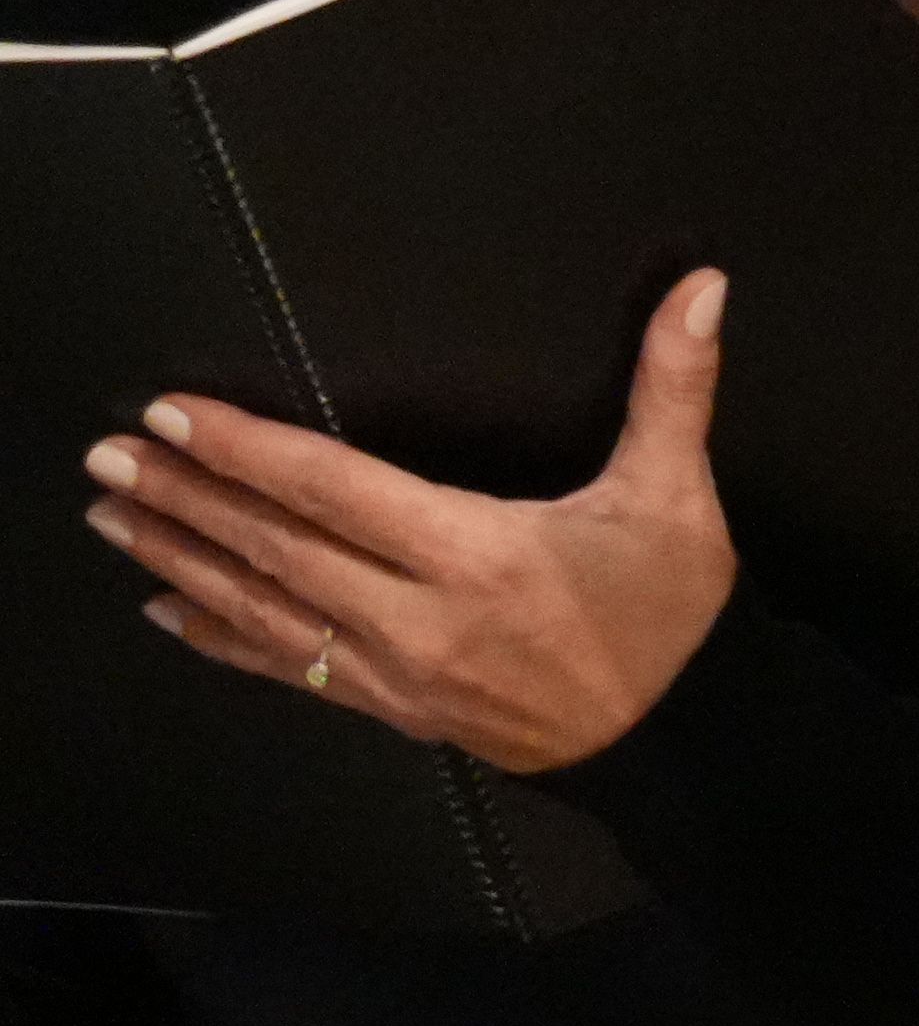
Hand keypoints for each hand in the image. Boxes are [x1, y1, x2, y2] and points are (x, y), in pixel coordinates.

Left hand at [84, 271, 739, 773]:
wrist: (676, 738)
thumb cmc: (669, 610)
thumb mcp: (677, 495)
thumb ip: (675, 387)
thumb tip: (703, 287)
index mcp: (476, 553)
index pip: (332, 490)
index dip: (247, 451)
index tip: (175, 416)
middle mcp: (415, 615)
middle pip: (276, 547)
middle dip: (184, 499)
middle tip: (107, 457)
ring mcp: (393, 670)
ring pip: (264, 608)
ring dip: (179, 560)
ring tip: (110, 519)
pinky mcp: (390, 706)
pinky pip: (288, 667)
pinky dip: (220, 636)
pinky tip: (167, 610)